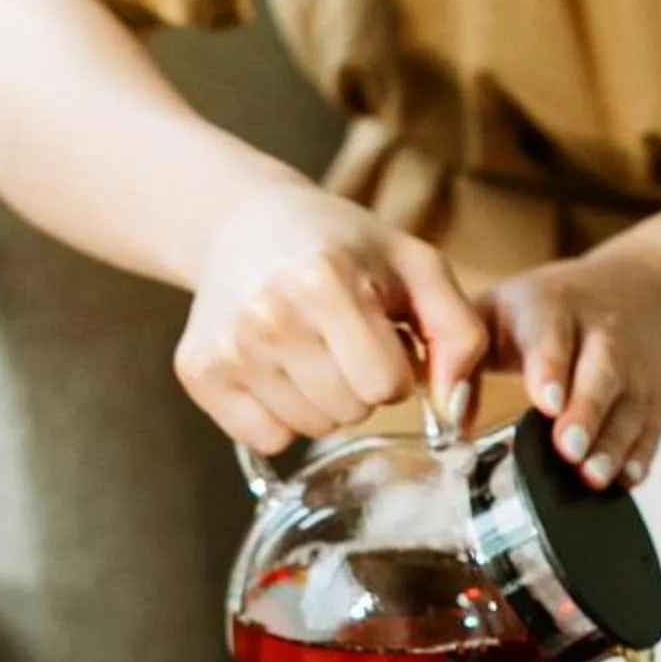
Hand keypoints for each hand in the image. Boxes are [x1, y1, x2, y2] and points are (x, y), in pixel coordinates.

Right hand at [178, 184, 486, 453]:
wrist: (246, 222)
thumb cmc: (343, 246)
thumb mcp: (416, 267)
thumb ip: (460, 335)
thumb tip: (456, 411)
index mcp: (324, 278)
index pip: (386, 385)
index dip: (395, 367)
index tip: (380, 334)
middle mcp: (268, 313)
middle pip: (349, 412)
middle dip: (360, 385)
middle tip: (342, 339)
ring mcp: (229, 345)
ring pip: (310, 429)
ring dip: (323, 401)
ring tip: (311, 348)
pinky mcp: (200, 371)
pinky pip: (266, 439)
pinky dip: (280, 416)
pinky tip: (278, 368)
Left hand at [481, 246, 660, 488]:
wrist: (633, 292)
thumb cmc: (547, 311)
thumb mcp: (499, 312)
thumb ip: (465, 359)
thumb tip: (449, 418)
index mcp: (552, 307)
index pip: (552, 335)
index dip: (550, 367)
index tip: (545, 401)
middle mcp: (601, 333)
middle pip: (601, 370)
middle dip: (586, 411)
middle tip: (568, 448)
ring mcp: (634, 365)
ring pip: (630, 404)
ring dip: (613, 442)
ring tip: (592, 475)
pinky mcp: (654, 395)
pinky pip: (653, 426)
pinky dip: (642, 453)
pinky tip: (627, 478)